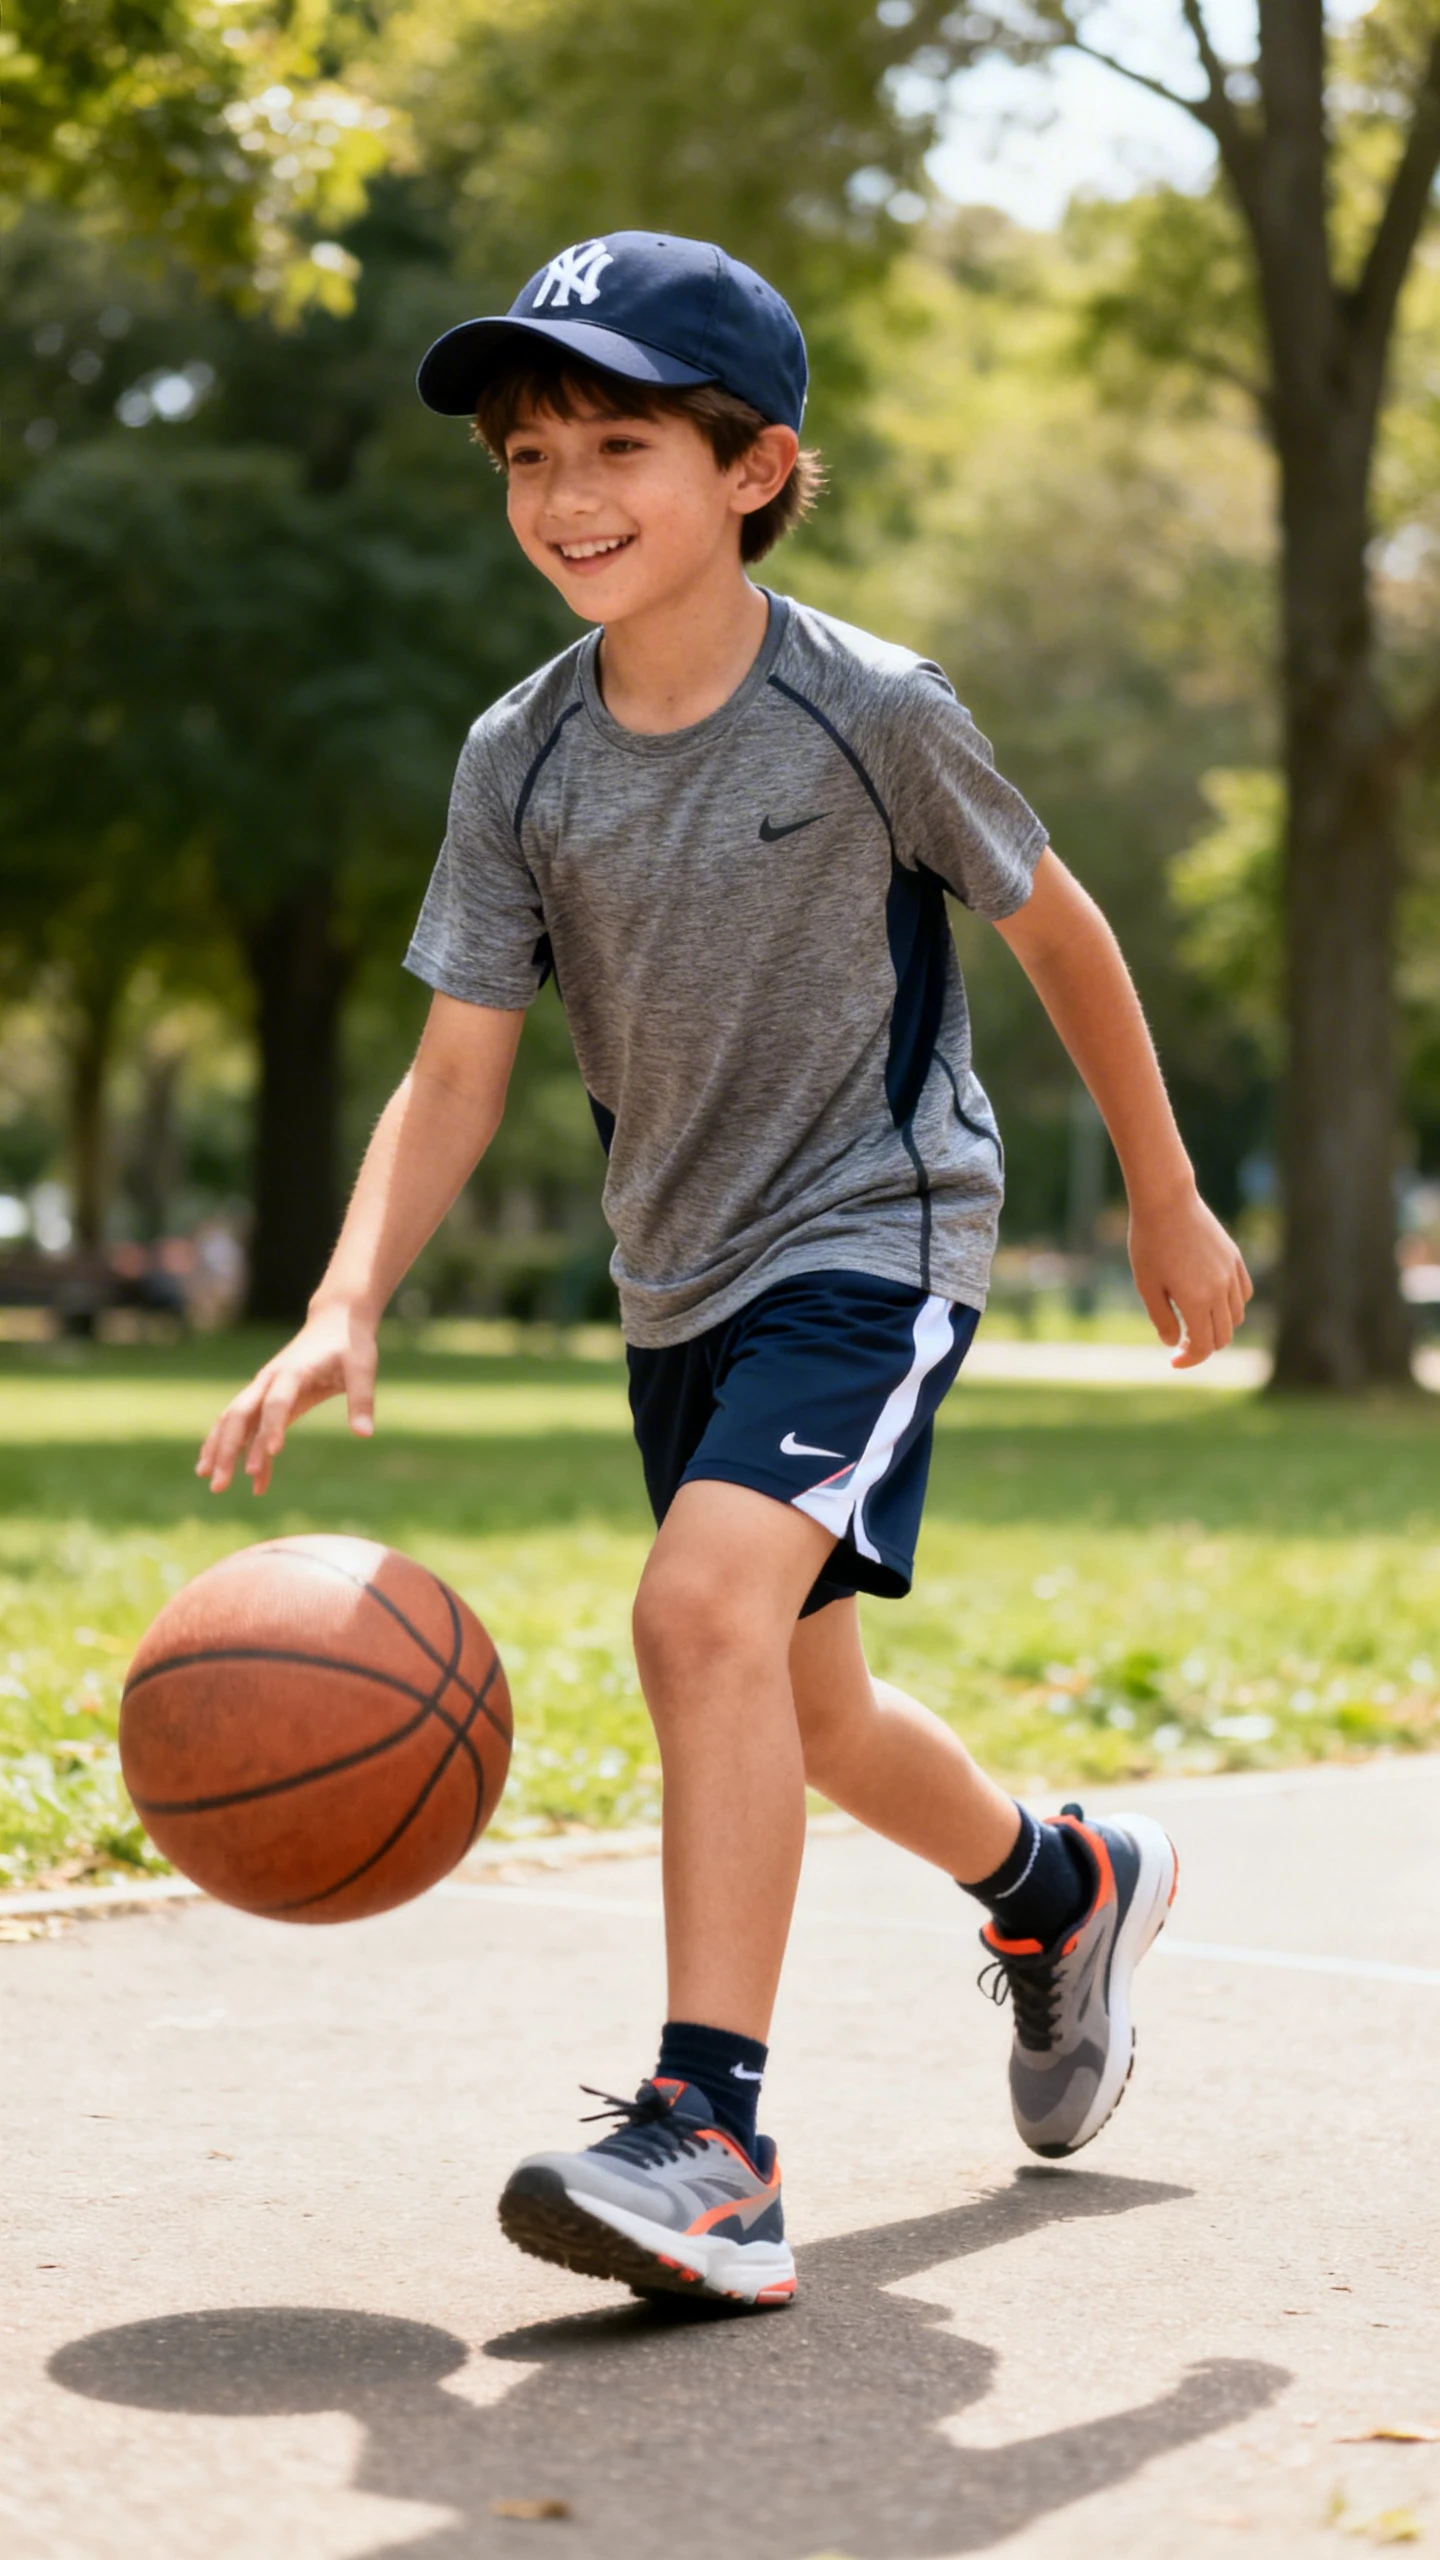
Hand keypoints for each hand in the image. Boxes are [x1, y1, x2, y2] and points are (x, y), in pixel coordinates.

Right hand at [196, 1301, 377, 1494]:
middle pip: (240, 1414)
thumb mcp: (362, 1367)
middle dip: (228, 1449)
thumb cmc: (350, 1344)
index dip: (272, 1427)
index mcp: (293, 1372)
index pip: (277, 1402)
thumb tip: (365, 1435)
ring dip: (220, 1450)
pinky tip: (245, 1478)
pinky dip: (243, 1450)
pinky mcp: (267, 1398)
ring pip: (233, 1420)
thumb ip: (362, 1400)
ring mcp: (263, 1388)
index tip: (272, 1454)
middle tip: (221, 1484)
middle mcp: (269, 1380)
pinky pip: (248, 1426)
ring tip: (212, 1482)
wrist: (334, 1320)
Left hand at [1129, 1183, 1252, 1367]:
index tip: (1174, 1361)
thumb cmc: (1149, 1243)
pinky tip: (1212, 1300)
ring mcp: (1231, 1274)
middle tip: (1181, 1342)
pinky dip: (1232, 1305)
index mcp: (1196, 1301)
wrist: (1167, 1201)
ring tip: (1195, 1319)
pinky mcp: (1235, 1259)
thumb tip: (1174, 1344)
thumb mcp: (1146, 1285)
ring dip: (1218, 1326)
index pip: (1203, 1346)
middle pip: (1223, 1336)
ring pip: (1236, 1316)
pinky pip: (1243, 1293)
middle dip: (1203, 1346)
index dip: (1190, 1360)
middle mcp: (1220, 1291)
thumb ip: (1162, 1319)